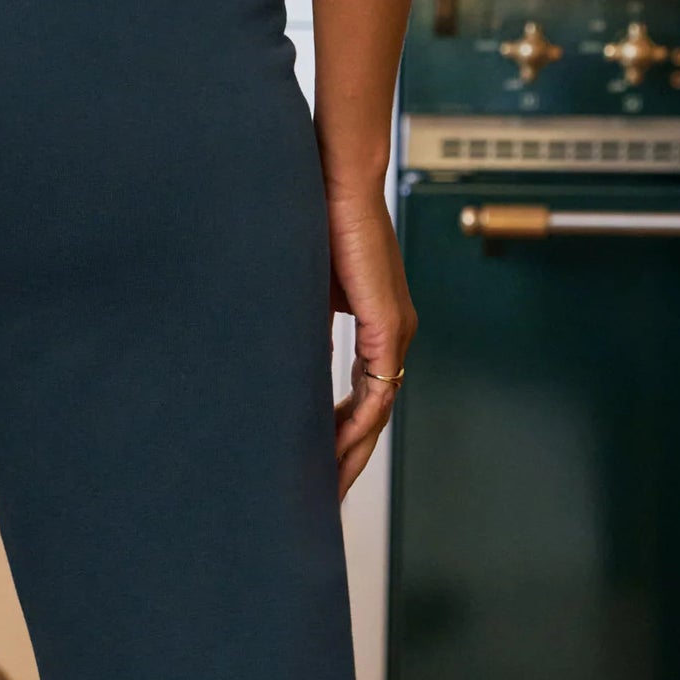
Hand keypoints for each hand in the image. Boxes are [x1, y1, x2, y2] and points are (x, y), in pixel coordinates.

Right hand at [326, 176, 414, 498]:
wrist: (338, 181)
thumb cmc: (321, 222)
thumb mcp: (308, 292)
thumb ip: (306, 332)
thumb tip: (283, 367)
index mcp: (379, 328)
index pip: (363, 399)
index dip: (341, 437)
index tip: (317, 467)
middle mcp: (395, 336)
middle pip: (373, 417)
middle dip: (347, 460)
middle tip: (322, 498)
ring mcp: (396, 334)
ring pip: (376, 413)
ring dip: (350, 453)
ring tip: (324, 487)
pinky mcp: (388, 327)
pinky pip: (375, 394)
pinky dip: (355, 426)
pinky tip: (332, 451)